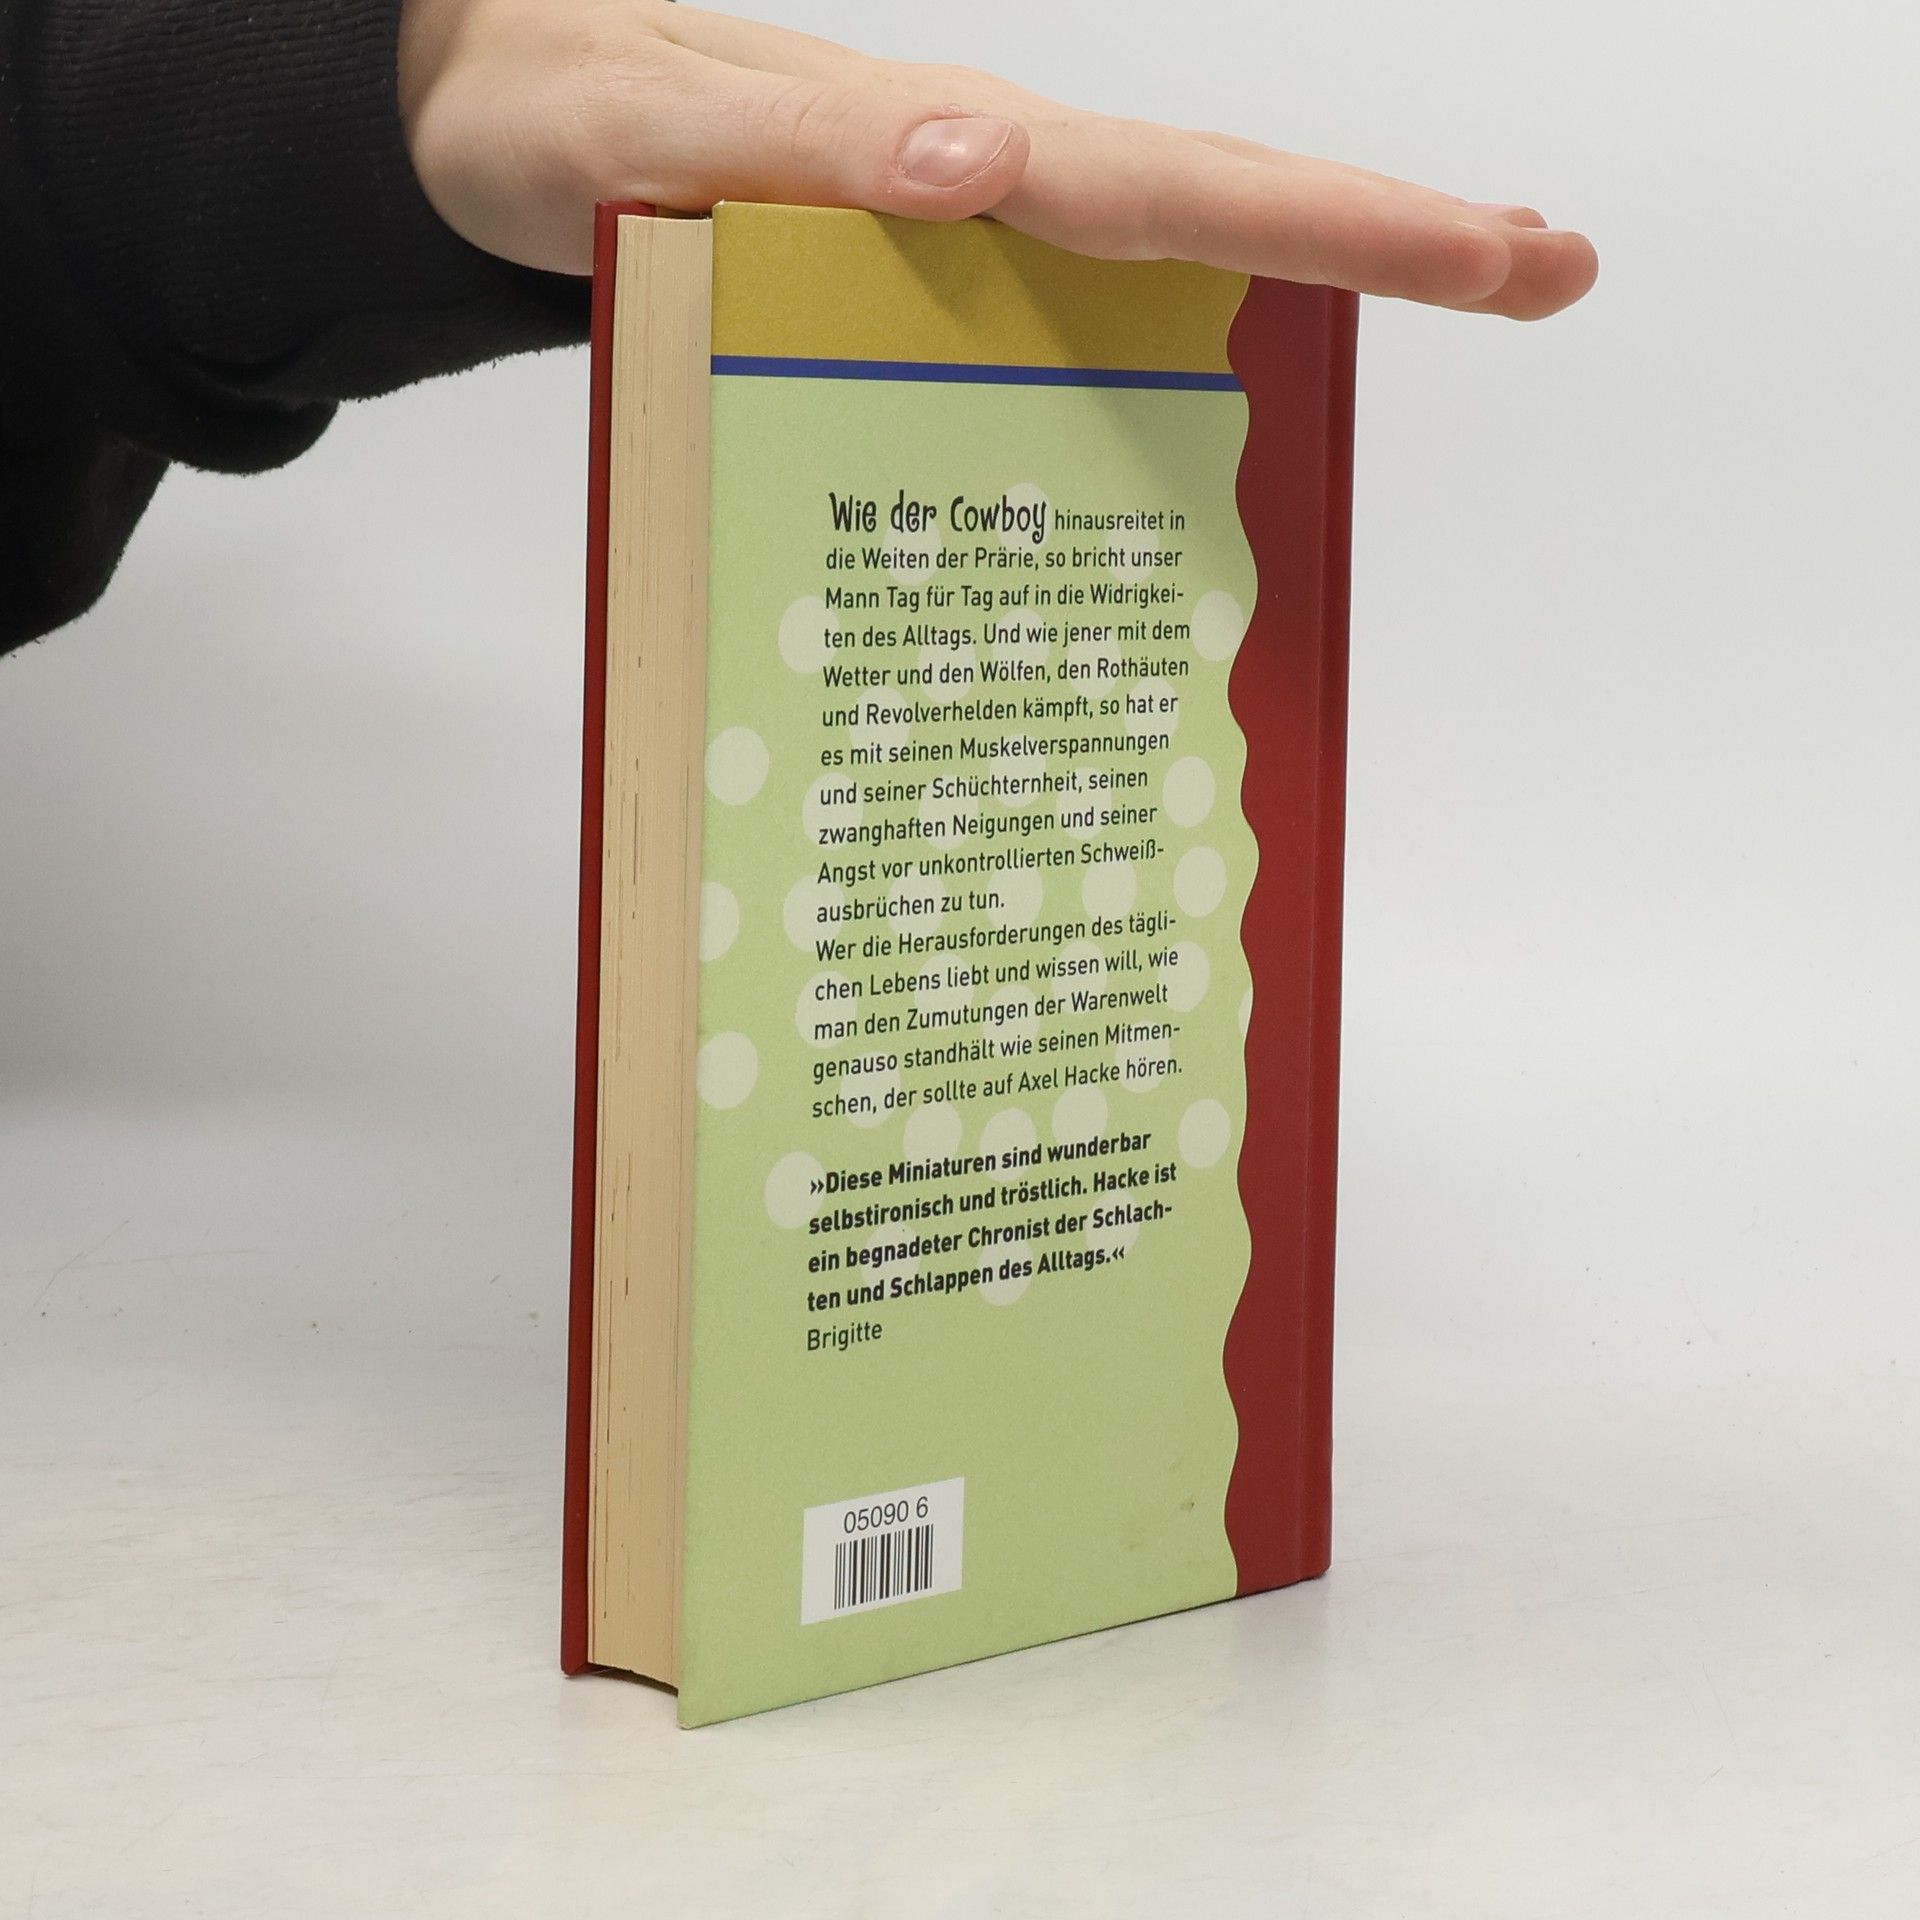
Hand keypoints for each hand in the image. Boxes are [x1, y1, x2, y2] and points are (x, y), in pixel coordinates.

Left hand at [398, 0, 1596, 318]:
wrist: (492, 118)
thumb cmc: (552, 124)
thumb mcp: (643, 139)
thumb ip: (798, 150)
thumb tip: (972, 163)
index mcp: (934, 154)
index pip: (1159, 185)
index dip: (1325, 220)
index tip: (1484, 247)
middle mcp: (977, 184)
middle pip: (1208, 207)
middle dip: (1382, 236)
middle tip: (1550, 263)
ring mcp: (964, 230)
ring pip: (1162, 255)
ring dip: (1310, 279)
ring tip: (1460, 296)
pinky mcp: (930, 276)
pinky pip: (1068, 312)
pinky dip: (1172, 344)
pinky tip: (1237, 394)